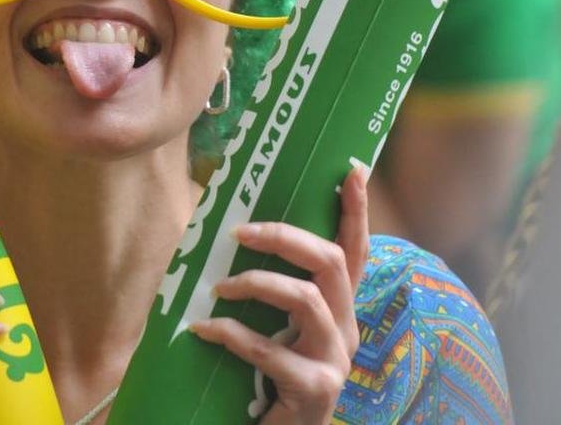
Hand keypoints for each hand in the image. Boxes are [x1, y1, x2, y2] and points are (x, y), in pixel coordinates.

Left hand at [189, 166, 368, 424]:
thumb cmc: (268, 376)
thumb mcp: (276, 327)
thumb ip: (270, 290)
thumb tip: (231, 234)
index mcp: (339, 309)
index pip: (355, 251)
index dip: (356, 212)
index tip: (352, 170)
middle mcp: (347, 329)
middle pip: (332, 263)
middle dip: (285, 238)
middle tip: (240, 232)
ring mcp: (335, 360)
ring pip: (306, 300)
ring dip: (255, 284)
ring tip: (218, 287)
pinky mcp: (316, 390)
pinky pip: (272, 351)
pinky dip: (232, 334)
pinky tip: (205, 330)